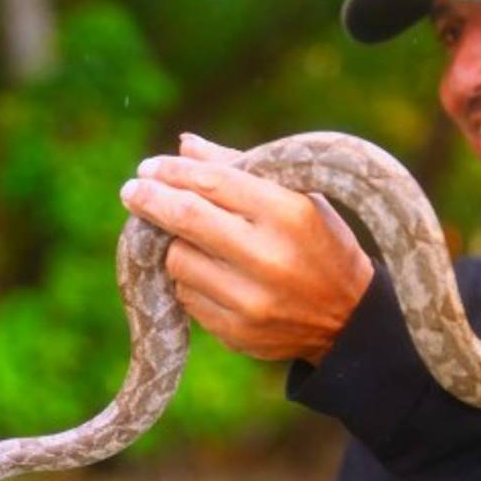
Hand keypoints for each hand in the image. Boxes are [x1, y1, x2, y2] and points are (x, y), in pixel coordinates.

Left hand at [119, 133, 372, 363]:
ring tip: (192, 241)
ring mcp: (251, 301)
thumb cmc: (319, 243)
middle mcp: (269, 259)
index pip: (213, 183)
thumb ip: (239, 169)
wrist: (348, 319)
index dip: (172, 173)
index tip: (148, 169)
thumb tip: (183, 147)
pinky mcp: (236, 333)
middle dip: (151, 202)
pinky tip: (211, 275)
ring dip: (176, 246)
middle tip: (132, 192)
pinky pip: (188, 297)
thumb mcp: (297, 197)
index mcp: (289, 214)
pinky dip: (190, 281)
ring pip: (179, 261)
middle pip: (186, 220)